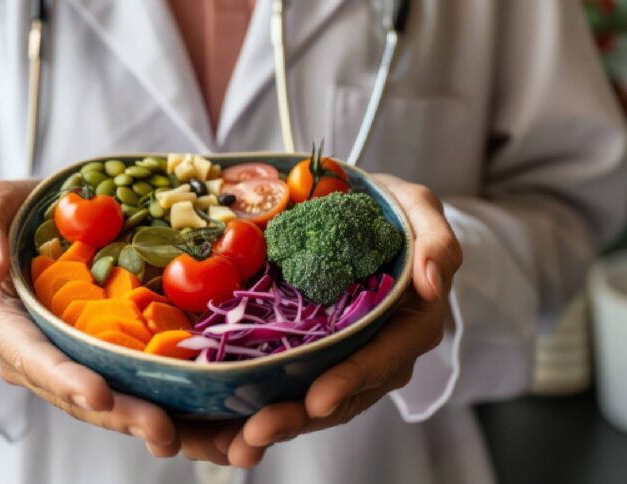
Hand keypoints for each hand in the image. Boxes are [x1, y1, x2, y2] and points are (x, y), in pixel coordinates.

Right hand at [0, 180, 178, 455]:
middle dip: (116, 414)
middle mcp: (34, 354)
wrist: (46, 222)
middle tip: (160, 431)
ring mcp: (69, 360)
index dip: (63, 378)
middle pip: (74, 393)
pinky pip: (125, 385)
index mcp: (4, 322)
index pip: (31, 357)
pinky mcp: (99, 357)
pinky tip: (189, 419)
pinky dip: (155, 401)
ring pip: (102, 401)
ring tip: (176, 436)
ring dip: (138, 420)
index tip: (97, 394)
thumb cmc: (17, 213)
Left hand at [221, 175, 463, 466]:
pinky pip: (301, 383)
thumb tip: (430, 282)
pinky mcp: (321, 351)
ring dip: (283, 420)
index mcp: (414, 322)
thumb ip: (436, 241)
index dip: (352, 380)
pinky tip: (236, 419)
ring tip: (243, 437)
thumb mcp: (420, 210)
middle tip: (258, 430)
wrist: (367, 213)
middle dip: (304, 415)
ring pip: (322, 399)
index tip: (317, 399)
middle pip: (347, 393)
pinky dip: (273, 401)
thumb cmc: (396, 211)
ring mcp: (351, 354)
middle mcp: (384, 349)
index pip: (385, 359)